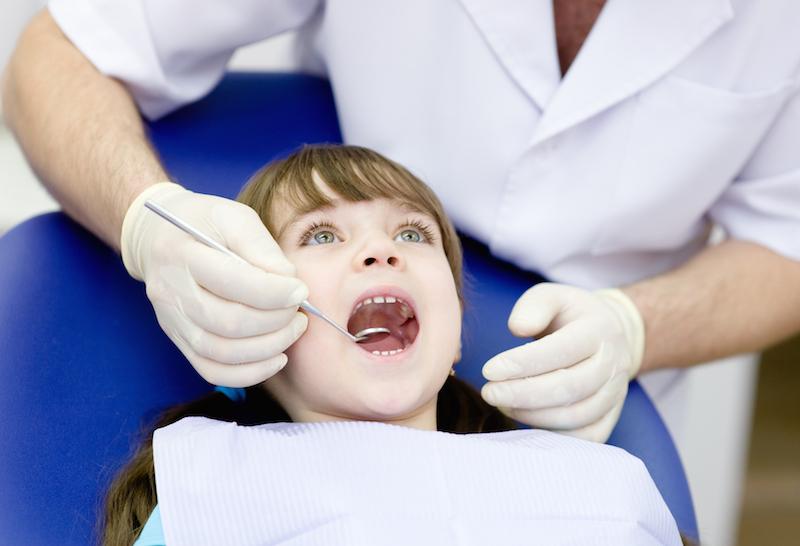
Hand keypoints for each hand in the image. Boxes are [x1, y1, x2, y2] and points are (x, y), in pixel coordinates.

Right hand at [121, 183, 308, 386]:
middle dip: (275, 323)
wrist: (157, 236)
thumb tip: (290, 282)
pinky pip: (211, 371)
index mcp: (185, 254)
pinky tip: (275, 359)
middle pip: (228, 323)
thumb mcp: (234, 217)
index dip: (274, 293)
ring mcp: (173, 321)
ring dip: (267, 349)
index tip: (301, 291)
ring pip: (221, 352)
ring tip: (292, 331)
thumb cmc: (204, 223)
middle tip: (298, 313)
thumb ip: (262, 247)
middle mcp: (173, 292)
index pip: (233, 282)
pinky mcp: (179, 340)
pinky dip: (247, 373)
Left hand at [480, 283, 644, 441]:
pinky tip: (526, 422)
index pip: (561, 350)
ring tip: (503, 405)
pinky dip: (555, 436)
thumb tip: (517, 328)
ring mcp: (615, 393)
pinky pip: (586, 436)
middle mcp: (613, 363)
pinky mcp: (611, 416)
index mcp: (598, 330)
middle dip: (523, 394)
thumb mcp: (552, 296)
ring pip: (576, 416)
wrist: (610, 334)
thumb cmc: (569, 315)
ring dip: (534, 415)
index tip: (488, 370)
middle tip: (489, 393)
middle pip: (569, 388)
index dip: (523, 363)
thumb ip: (533, 307)